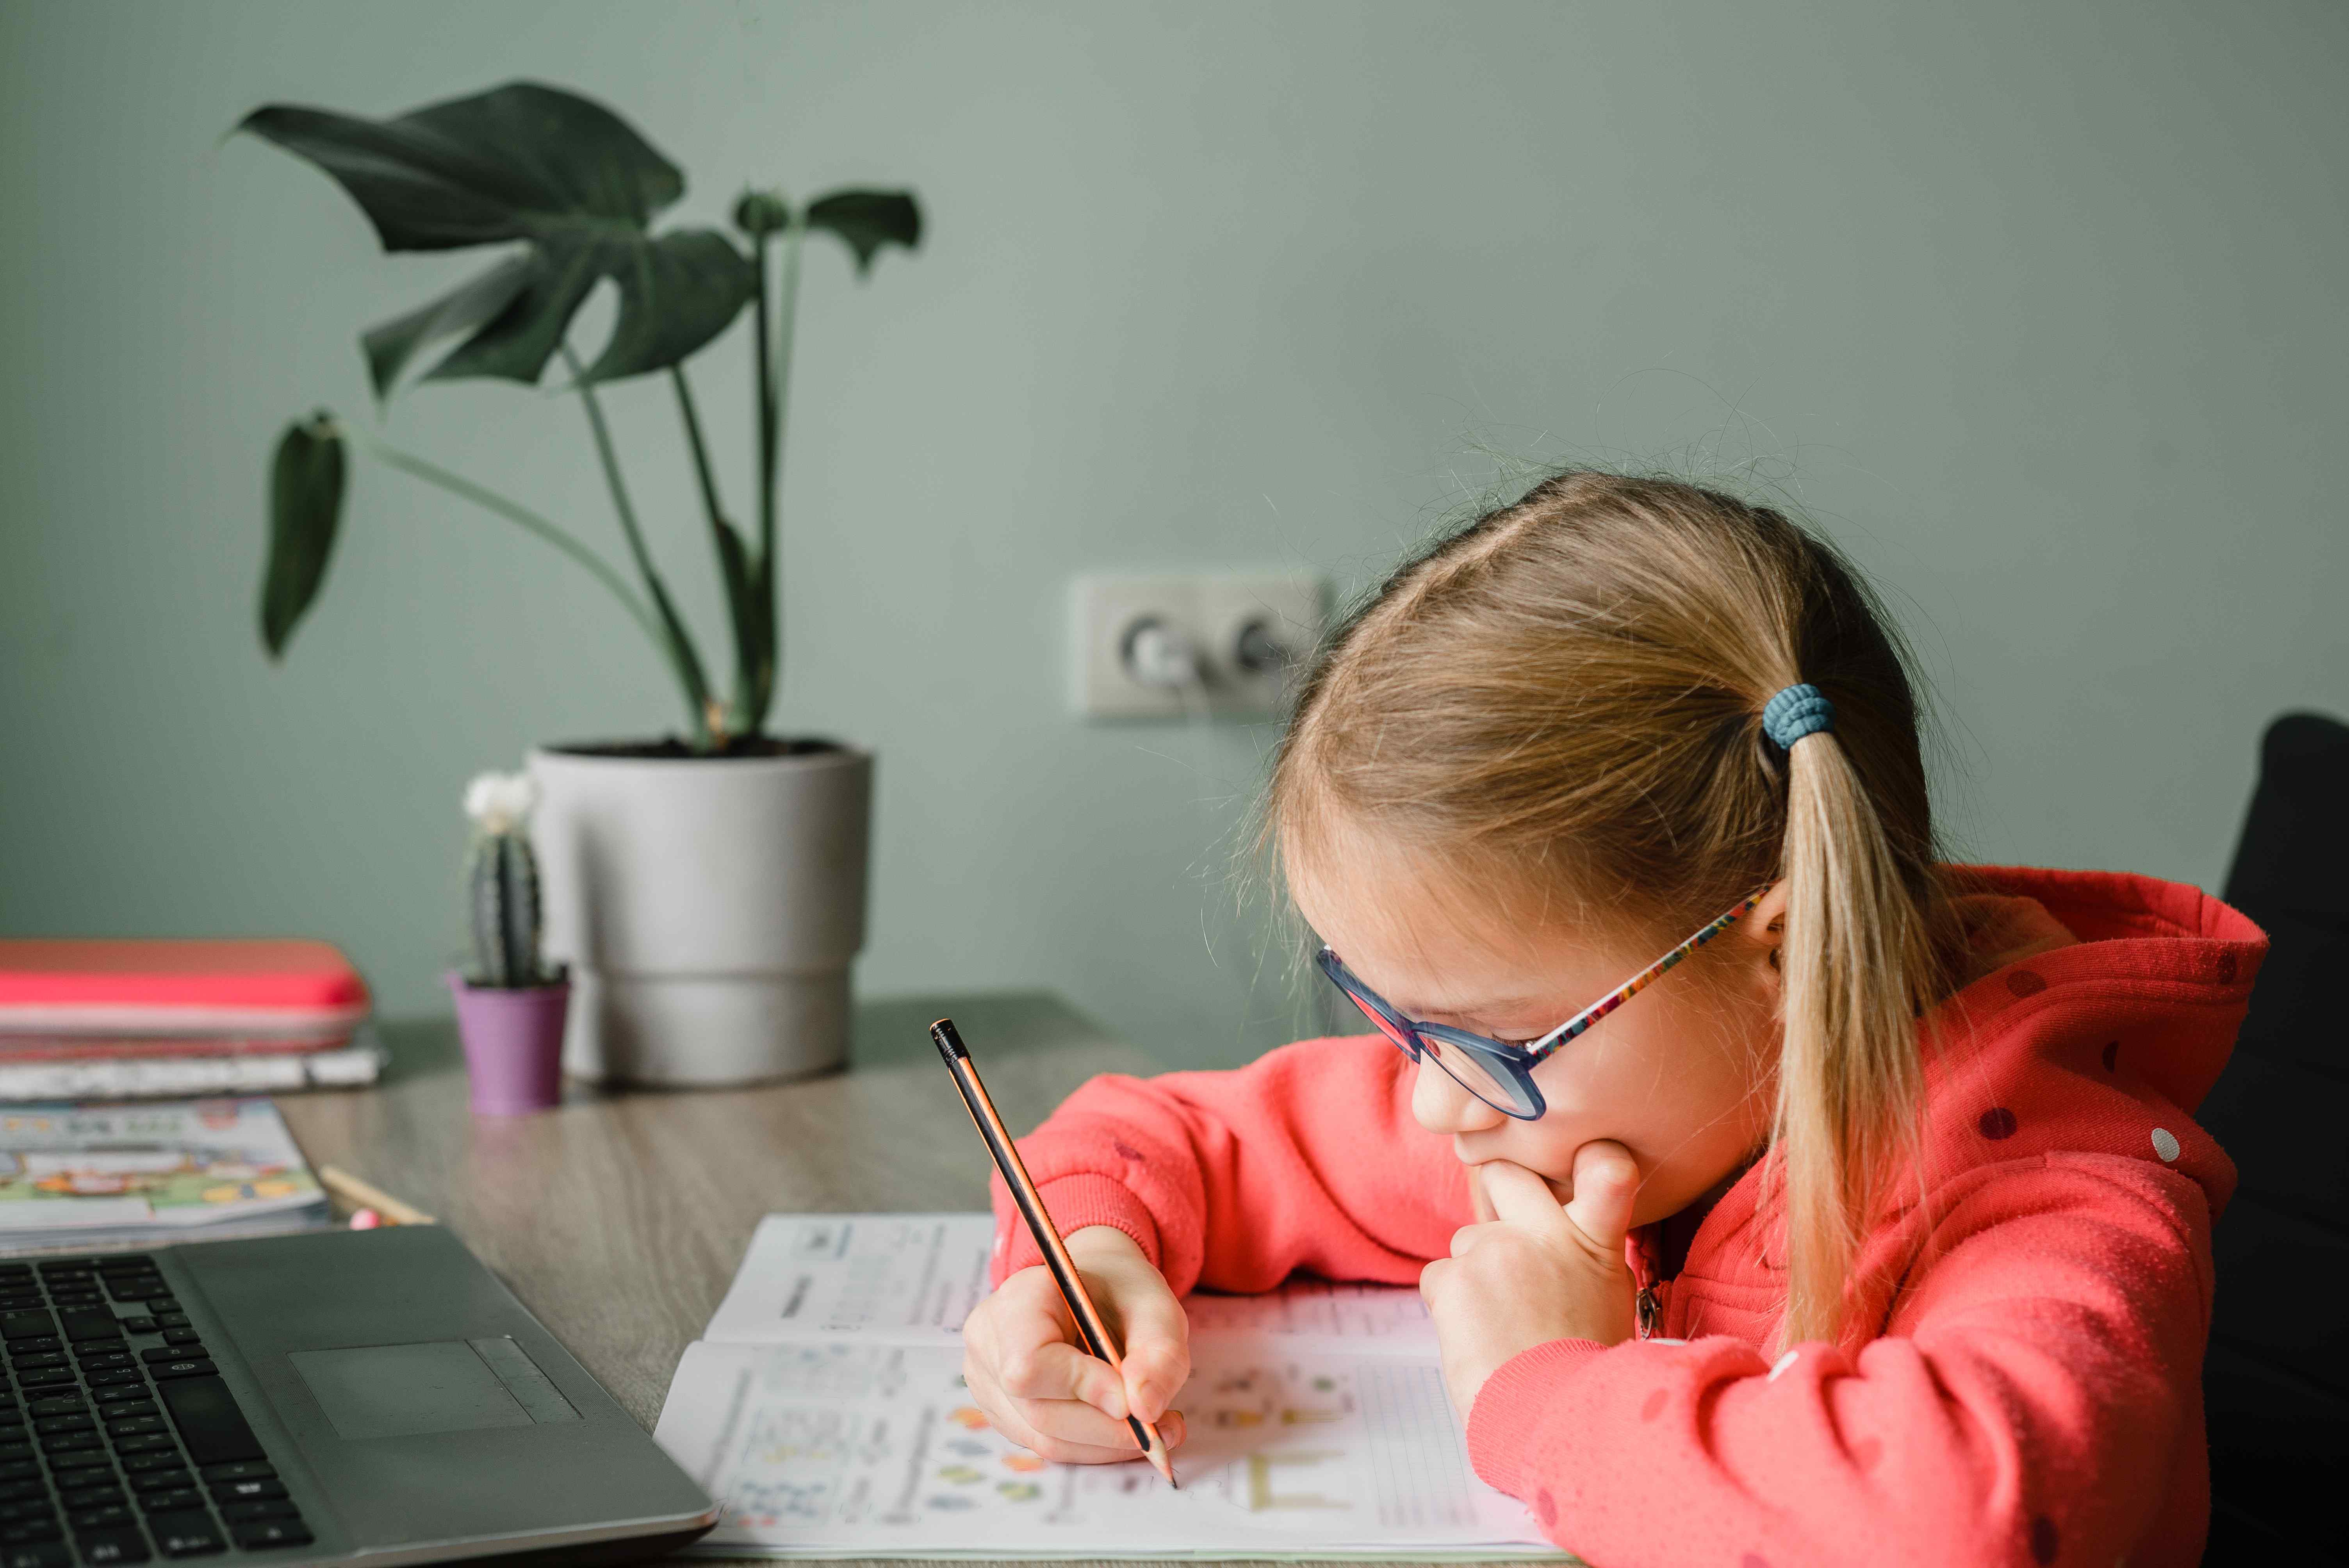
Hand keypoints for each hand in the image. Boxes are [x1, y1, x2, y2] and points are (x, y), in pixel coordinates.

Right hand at [961, 1225, 1189, 1462]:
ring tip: (1152, 1431)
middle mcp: (988, 1341)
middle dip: (1107, 1430)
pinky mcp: (1000, 1408)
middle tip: (1162, 1430)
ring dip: (1104, 1445)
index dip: (1081, 1389)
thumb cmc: (1121, 1294)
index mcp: (1018, 1299)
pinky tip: (1120, 1428)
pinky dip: (1090, 1445)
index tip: (1131, 1399)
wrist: (1093, 1291)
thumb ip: (1159, 1356)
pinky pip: (1043, 1443)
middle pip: (1039, 1412)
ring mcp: (986, 1379)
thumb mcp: (1157, 1311)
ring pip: (1043, 1438)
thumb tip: (1145, 1408)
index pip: (1030, 1364)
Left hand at [1420, 1143, 1640, 1423]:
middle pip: (1503, 1176)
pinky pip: (1438, 1279)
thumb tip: (1551, 1243)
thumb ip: (1580, 1256)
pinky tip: (1477, 1340)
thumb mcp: (1606, 1300)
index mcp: (1594, 1241)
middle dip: (1496, 1191)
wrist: (1553, 1421)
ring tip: (1501, 1327)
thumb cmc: (1582, 1371)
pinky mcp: (1453, 1277)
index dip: (1593, 1158)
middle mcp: (1544, 1234)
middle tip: (1505, 1245)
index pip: (1608, 1171)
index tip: (1588, 1157)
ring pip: (1465, 1243)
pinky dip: (1450, 1307)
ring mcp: (1496, 1250)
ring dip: (1473, 1274)